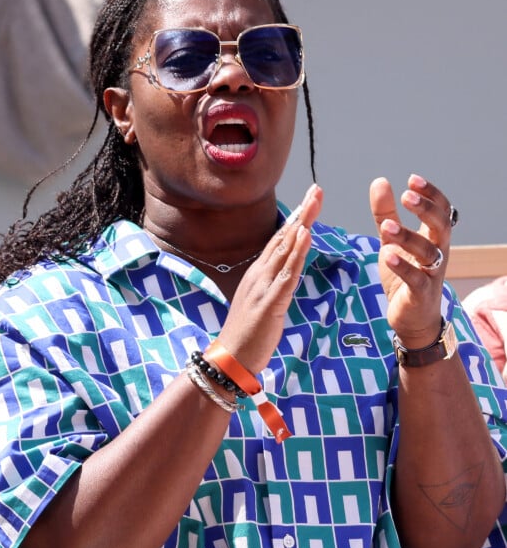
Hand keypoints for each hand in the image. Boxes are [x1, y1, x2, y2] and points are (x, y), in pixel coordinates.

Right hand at [218, 184, 322, 374]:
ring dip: (301, 224)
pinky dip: (297, 253)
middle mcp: (259, 273)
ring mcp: (263, 286)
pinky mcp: (270, 302)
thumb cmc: (247, 334)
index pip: (280, 240)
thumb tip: (286, 274)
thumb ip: (273, 285)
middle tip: (317, 189)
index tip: (310, 199)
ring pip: (285, 249)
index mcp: (259, 274)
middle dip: (302, 212)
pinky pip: (286, 273)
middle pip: (284, 236)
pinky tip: (306, 236)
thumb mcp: (262, 303)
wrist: (230, 359)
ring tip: (314, 202)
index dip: (296, 218)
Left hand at [370, 173, 454, 347]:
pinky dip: (403, 267)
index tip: (412, 179)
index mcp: (433, 238)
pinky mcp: (421, 293)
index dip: (430, 194)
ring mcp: (432, 274)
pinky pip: (416, 279)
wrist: (411, 318)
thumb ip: (386, 214)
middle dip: (426, 209)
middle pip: (441, 226)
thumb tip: (380, 181)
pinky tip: (387, 255)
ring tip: (386, 227)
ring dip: (407, 237)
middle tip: (406, 195)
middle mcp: (438, 253)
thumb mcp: (392, 241)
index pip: (441, 210)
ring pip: (427, 252)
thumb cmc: (405, 276)